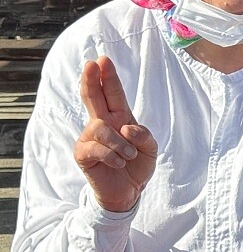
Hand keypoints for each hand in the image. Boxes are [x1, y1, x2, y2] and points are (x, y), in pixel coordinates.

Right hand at [75, 56, 156, 212]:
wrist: (129, 191)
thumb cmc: (138, 166)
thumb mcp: (151, 148)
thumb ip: (144, 135)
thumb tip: (126, 127)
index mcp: (120, 118)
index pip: (112, 94)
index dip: (107, 77)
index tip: (102, 60)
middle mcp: (102, 124)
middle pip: (93, 97)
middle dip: (91, 80)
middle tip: (91, 64)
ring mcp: (90, 138)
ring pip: (100, 127)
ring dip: (119, 143)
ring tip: (129, 156)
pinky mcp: (82, 154)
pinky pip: (96, 149)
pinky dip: (112, 156)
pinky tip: (118, 164)